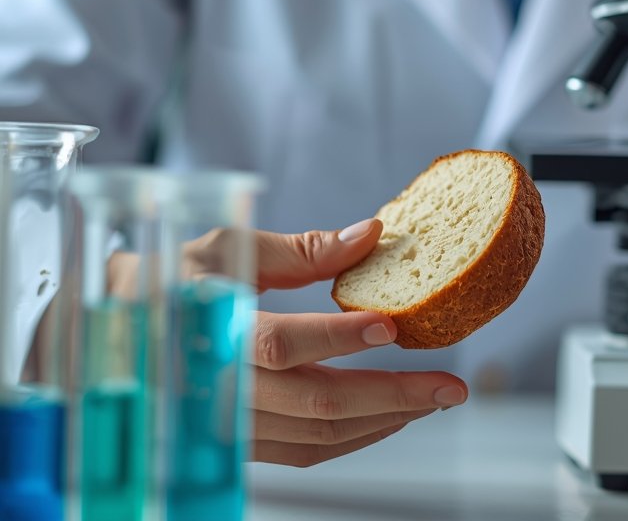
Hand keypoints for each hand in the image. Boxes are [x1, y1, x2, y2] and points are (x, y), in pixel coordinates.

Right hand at [192, 218, 469, 466]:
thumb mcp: (227, 248)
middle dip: (392, 394)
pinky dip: (356, 437)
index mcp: (212, 331)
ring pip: (318, 437)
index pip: (282, 343)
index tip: (392, 326)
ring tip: (433, 398)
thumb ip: (301, 249)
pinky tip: (392, 415)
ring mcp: (231, 425)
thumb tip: (370, 234)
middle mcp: (222, 389)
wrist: (119, 332)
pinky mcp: (242, 443)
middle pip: (315, 403)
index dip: (337, 338)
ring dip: (384, 420)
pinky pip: (306, 452)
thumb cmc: (174, 279)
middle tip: (450, 385)